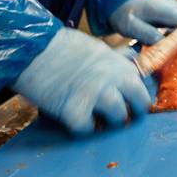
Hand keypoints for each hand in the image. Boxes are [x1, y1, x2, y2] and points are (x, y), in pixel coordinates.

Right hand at [12, 28, 149, 135]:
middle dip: (132, 113)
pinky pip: (87, 128)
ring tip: (96, 116)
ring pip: (118, 117)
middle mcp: (114, 78)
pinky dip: (82, 127)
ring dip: (109, 121)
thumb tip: (132, 60)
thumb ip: (117, 58)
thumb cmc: (62, 47)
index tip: (131, 105)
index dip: (138, 99)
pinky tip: (76, 118)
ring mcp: (95, 94)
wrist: (32, 49)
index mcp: (121, 65)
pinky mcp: (74, 110)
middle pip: (140, 104)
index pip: (143, 89)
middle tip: (120, 117)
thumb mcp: (99, 48)